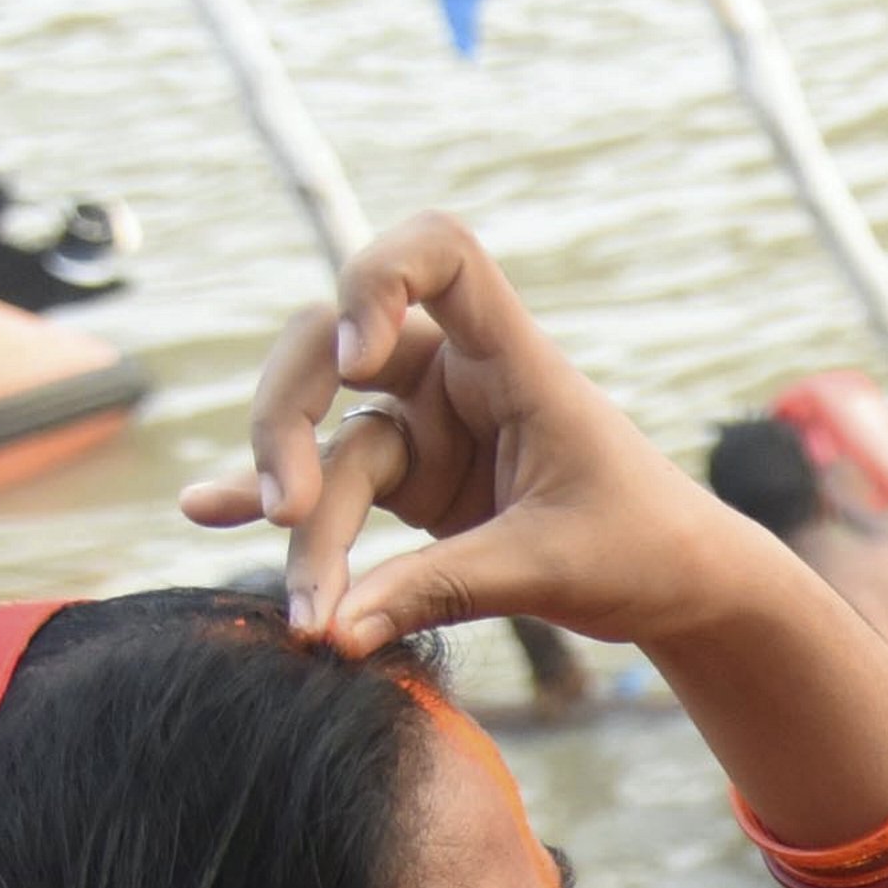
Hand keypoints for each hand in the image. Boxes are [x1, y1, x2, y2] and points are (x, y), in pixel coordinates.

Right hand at [177, 213, 769, 659]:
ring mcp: (426, 425)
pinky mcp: (410, 480)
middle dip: (287, 420)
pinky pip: (327, 483)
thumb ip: (440, 591)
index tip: (360, 356)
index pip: (440, 254)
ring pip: (324, 439)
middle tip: (290, 512)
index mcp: (513, 359)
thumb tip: (329, 633)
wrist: (679, 587)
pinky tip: (207, 511)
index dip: (378, 274)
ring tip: (304, 612)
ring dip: (297, 513)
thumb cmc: (642, 551)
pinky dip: (276, 502)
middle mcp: (457, 375)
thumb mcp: (548, 570)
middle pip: (329, 346)